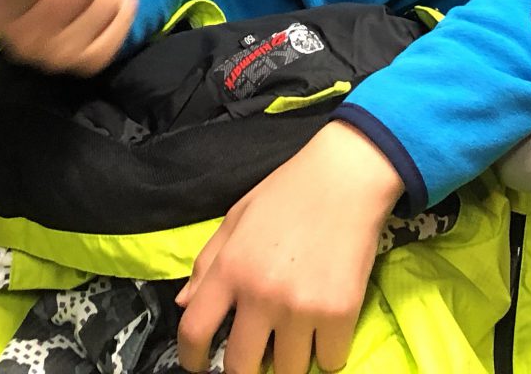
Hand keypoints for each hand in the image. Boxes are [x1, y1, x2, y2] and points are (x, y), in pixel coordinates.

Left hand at [176, 122, 404, 373]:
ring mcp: (301, 308)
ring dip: (288, 362)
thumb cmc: (287, 193)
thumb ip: (207, 263)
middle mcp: (261, 294)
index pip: (194, 332)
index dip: (191, 358)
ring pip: (288, 372)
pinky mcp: (340, 313)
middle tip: (255, 357)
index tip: (199, 365)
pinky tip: (324, 332)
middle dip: (243, 370)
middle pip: (240, 367)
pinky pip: (329, 362)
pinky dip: (326, 354)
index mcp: (230, 268)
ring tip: (294, 339)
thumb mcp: (236, 219)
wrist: (346, 177)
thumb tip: (183, 304)